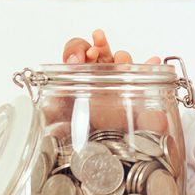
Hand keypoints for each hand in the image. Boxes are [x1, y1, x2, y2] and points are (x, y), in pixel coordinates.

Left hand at [42, 29, 166, 133]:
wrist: (109, 147)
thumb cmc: (84, 131)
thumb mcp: (60, 121)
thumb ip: (49, 113)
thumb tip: (42, 111)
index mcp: (80, 73)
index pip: (77, 50)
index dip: (76, 50)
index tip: (76, 60)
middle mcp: (100, 73)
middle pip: (101, 49)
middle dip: (98, 46)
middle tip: (94, 53)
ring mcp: (120, 79)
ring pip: (122, 58)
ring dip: (121, 57)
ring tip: (121, 63)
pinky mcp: (140, 87)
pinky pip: (148, 72)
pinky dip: (152, 65)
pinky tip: (153, 61)